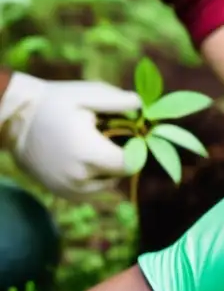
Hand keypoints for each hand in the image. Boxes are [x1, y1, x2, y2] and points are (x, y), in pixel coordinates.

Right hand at [0, 73, 139, 197]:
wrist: (13, 120)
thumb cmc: (52, 104)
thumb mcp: (85, 95)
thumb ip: (118, 101)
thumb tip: (142, 108)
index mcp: (89, 153)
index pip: (132, 163)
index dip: (134, 149)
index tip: (125, 137)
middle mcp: (81, 178)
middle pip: (120, 174)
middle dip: (119, 157)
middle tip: (101, 138)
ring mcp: (71, 190)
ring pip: (108, 183)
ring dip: (106, 168)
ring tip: (85, 147)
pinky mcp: (64, 194)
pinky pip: (92, 191)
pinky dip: (93, 178)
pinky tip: (79, 159)